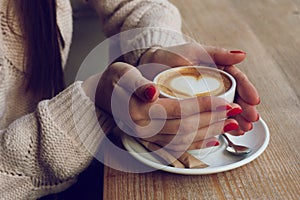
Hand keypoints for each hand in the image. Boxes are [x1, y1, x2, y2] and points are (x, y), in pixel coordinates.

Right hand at [83, 62, 241, 151]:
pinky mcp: (153, 140)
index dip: (203, 106)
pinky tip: (212, 139)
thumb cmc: (116, 82)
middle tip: (234, 110)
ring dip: (209, 132)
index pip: (177, 110)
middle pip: (185, 127)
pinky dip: (198, 143)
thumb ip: (137, 84)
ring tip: (230, 124)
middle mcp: (144, 129)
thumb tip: (152, 91)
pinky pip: (178, 146)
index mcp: (139, 111)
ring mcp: (149, 137)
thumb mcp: (123, 75)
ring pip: (185, 139)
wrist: (104, 98)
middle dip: (212, 119)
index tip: (224, 101)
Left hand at [139, 43, 259, 134]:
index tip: (253, 101)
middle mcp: (213, 84)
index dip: (247, 90)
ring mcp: (204, 97)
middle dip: (244, 109)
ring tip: (243, 129)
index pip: (237, 80)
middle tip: (251, 120)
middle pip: (234, 97)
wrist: (151, 64)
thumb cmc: (172, 55)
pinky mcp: (194, 108)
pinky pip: (209, 117)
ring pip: (224, 109)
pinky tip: (227, 131)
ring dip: (235, 119)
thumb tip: (242, 55)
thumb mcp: (196, 51)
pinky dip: (219, 124)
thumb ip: (218, 53)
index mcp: (217, 70)